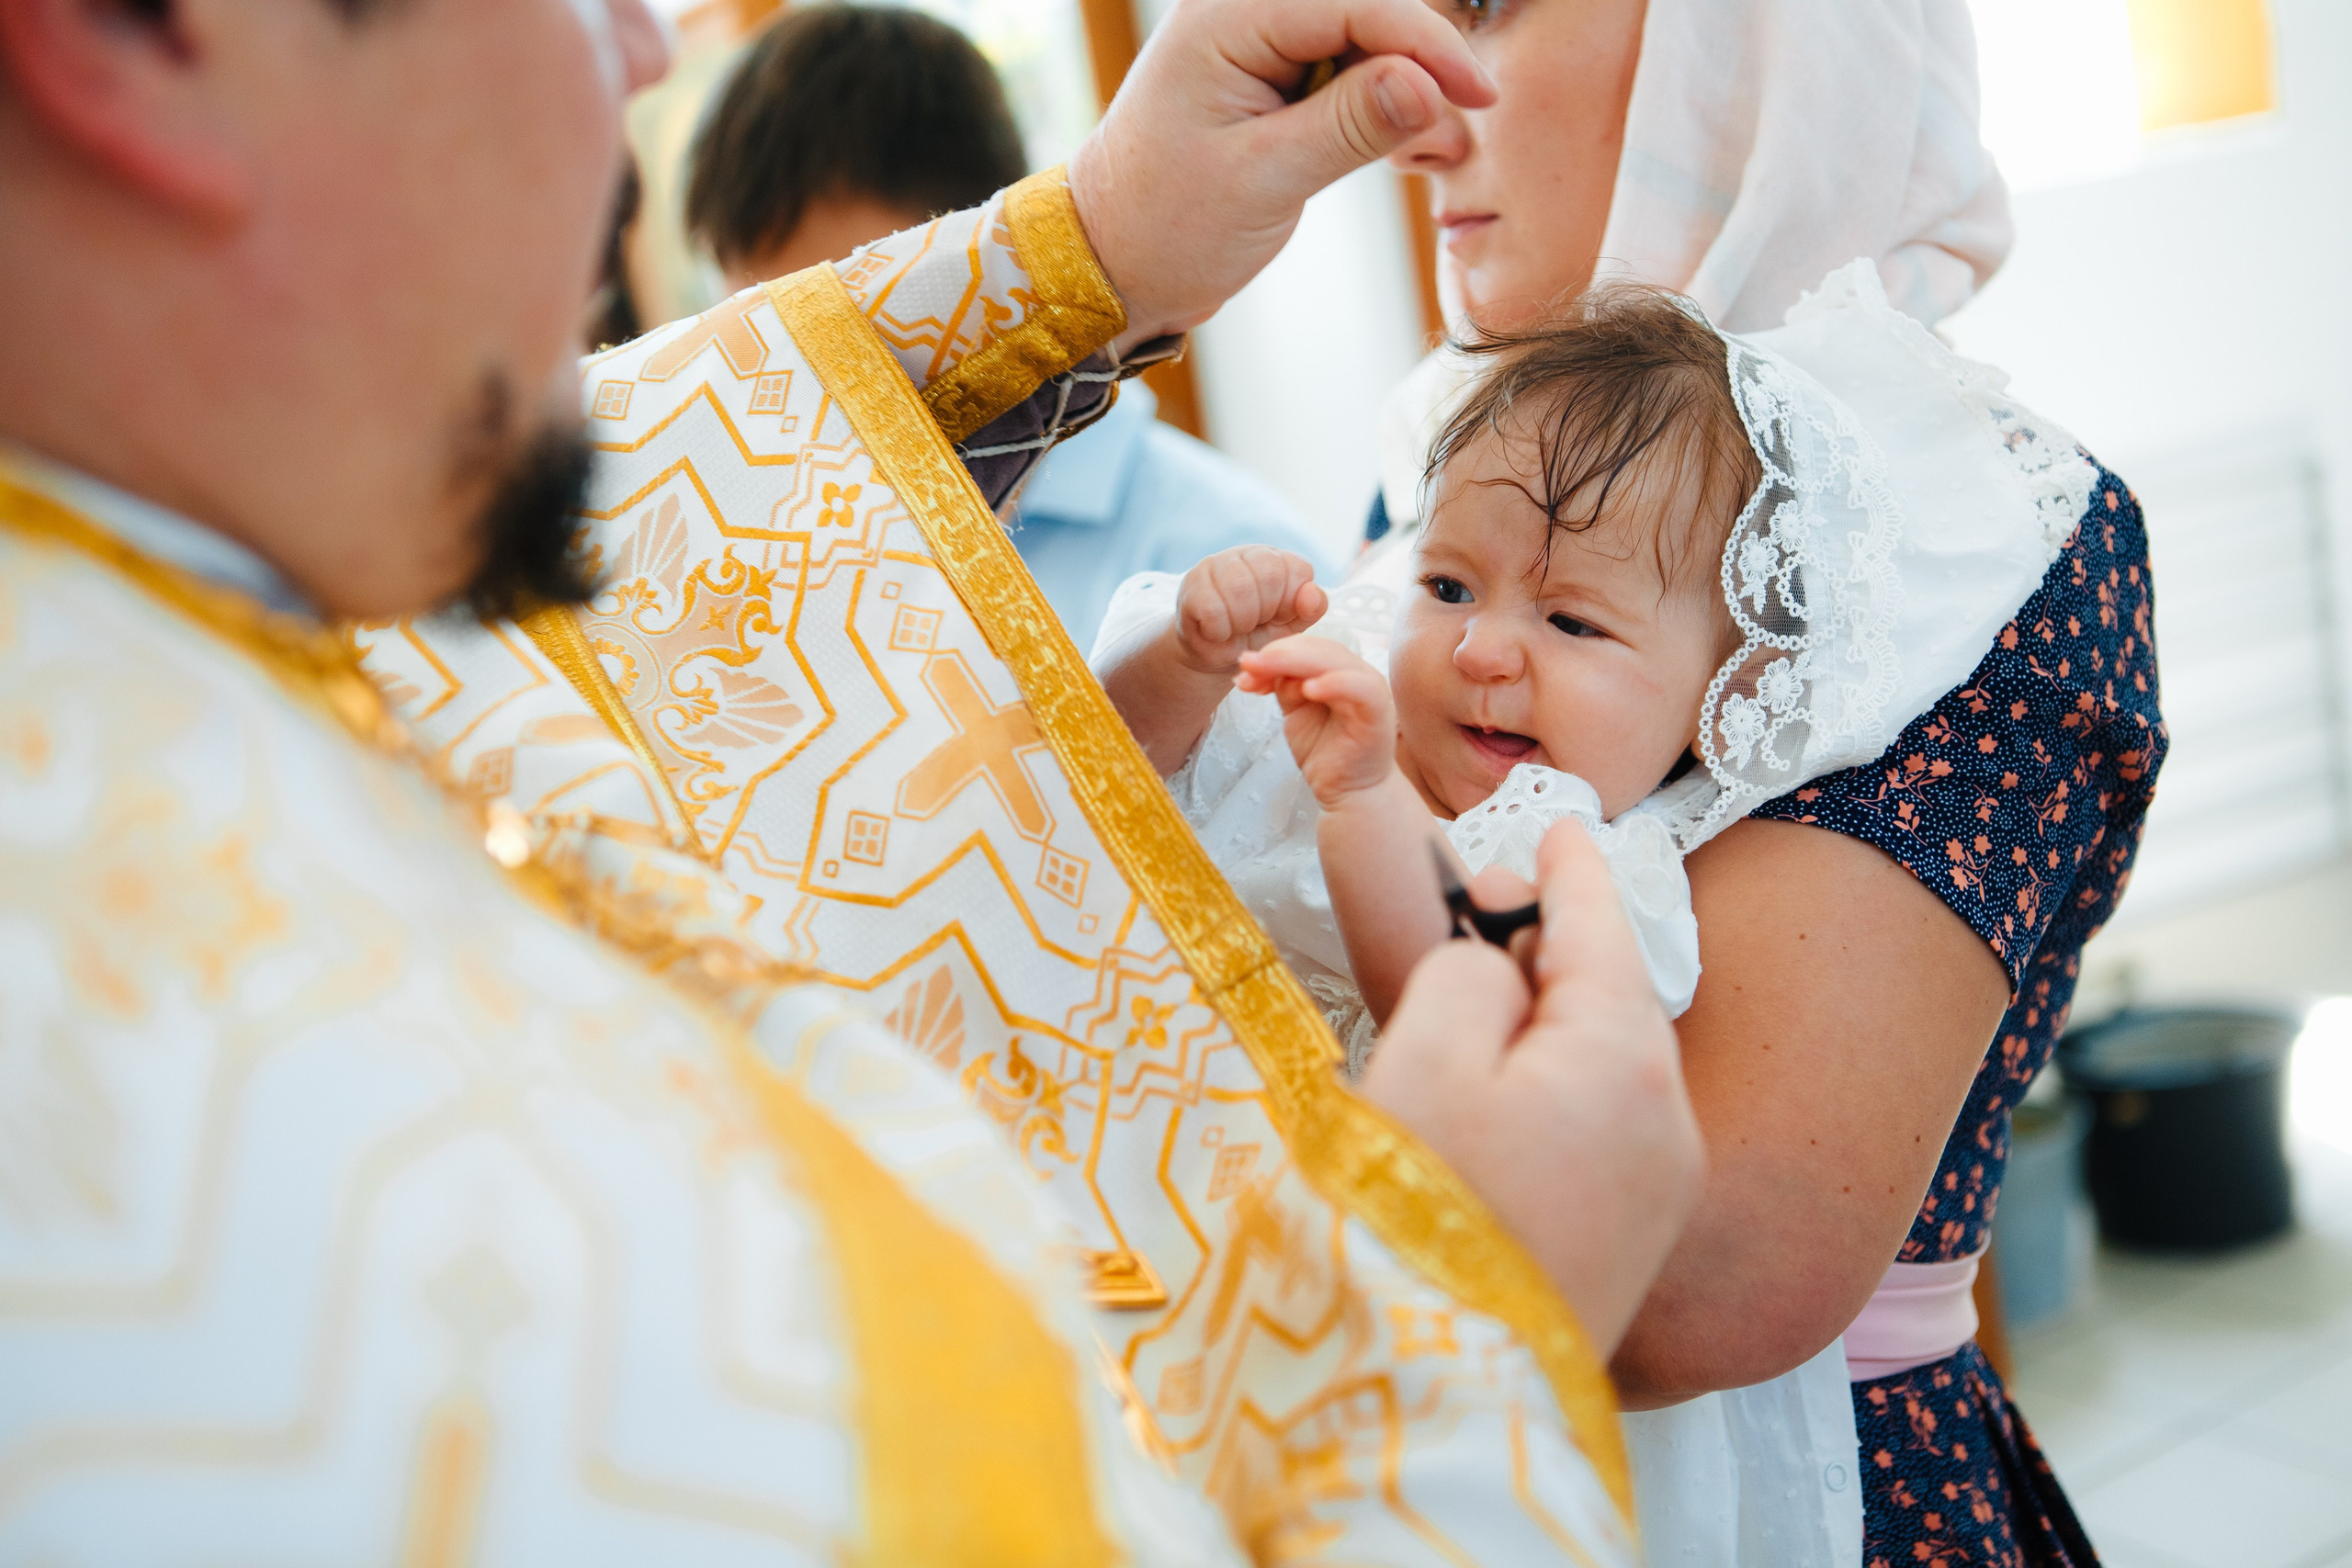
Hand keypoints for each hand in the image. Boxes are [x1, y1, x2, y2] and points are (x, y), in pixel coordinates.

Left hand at [1068, 0, 1494, 348]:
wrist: (1109, 261)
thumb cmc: (1164, 226)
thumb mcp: (1262, 182)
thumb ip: (1347, 128)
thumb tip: (1427, 86)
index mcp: (1227, 17)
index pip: (1355, 2)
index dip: (1427, 43)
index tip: (1480, 96)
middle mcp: (1241, 12)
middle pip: (1365, 9)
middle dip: (1420, 60)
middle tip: (1459, 127)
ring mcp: (1256, 41)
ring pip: (1363, 37)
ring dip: (1404, 84)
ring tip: (1428, 149)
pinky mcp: (1270, 74)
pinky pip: (1345, 67)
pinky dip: (1379, 101)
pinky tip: (1401, 143)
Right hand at [1174, 547, 1327, 674]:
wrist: (1215, 659)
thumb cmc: (1256, 637)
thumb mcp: (1291, 627)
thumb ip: (1310, 609)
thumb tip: (1311, 592)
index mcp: (1278, 559)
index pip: (1298, 569)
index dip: (1290, 603)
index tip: (1276, 616)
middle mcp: (1247, 553)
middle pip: (1270, 574)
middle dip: (1265, 612)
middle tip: (1252, 624)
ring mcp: (1215, 563)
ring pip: (1239, 587)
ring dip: (1241, 622)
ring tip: (1235, 627)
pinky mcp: (1191, 583)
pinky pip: (1213, 609)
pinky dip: (1219, 630)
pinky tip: (1216, 630)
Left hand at [1236, 633, 1395, 808]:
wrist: (1349, 791)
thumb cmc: (1324, 750)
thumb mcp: (1296, 711)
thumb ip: (1284, 686)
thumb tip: (1256, 665)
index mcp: (1338, 668)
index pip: (1307, 646)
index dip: (1275, 651)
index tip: (1244, 666)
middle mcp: (1356, 673)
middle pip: (1319, 648)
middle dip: (1279, 654)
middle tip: (1247, 663)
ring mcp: (1370, 689)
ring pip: (1335, 661)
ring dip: (1296, 662)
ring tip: (1264, 670)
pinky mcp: (1378, 712)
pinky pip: (1359, 688)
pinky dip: (1334, 683)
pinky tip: (1308, 689)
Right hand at [1365, 820, 1704, 1355]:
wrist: (1447, 1401)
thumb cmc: (1425, 1220)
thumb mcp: (1421, 1062)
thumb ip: (1462, 977)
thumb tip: (1493, 969)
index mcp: (1623, 1056)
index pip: (1599, 927)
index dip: (1568, 870)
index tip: (1558, 826)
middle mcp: (1667, 1119)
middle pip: (1607, 997)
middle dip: (1543, 952)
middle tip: (1469, 918)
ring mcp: (1659, 1191)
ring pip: (1602, 1066)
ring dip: (1542, 1027)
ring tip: (1457, 1022)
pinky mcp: (1633, 1244)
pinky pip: (1600, 1128)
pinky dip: (1552, 1090)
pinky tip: (1492, 1108)